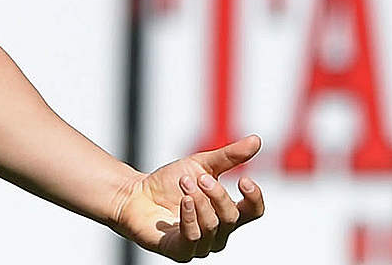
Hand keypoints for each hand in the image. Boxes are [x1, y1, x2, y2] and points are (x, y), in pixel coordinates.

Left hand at [111, 135, 264, 260]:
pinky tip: (184, 201)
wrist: (135, 193)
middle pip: (231, 218)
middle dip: (217, 194)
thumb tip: (256, 140)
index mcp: (226, 213)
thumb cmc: (169, 183)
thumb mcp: (201, 164)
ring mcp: (200, 245)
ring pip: (212, 226)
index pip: (253, 212)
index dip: (254, 198)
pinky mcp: (180, 251)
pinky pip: (193, 238)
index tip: (244, 179)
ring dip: (199, 201)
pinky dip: (190, 217)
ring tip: (184, 183)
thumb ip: (229, 156)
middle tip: (199, 177)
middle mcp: (218, 233)